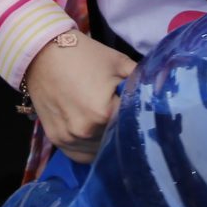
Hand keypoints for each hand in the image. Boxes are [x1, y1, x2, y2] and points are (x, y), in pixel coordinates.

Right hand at [21, 36, 134, 163]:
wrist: (42, 52)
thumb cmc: (83, 55)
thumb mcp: (119, 62)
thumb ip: (142, 80)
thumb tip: (164, 89)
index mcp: (104, 113)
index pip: (131, 126)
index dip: (138, 119)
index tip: (142, 114)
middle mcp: (85, 131)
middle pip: (115, 141)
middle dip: (122, 132)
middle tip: (125, 121)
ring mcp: (68, 138)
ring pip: (97, 151)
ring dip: (105, 143)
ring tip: (109, 129)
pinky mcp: (56, 139)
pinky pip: (78, 154)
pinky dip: (88, 149)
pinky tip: (95, 138)